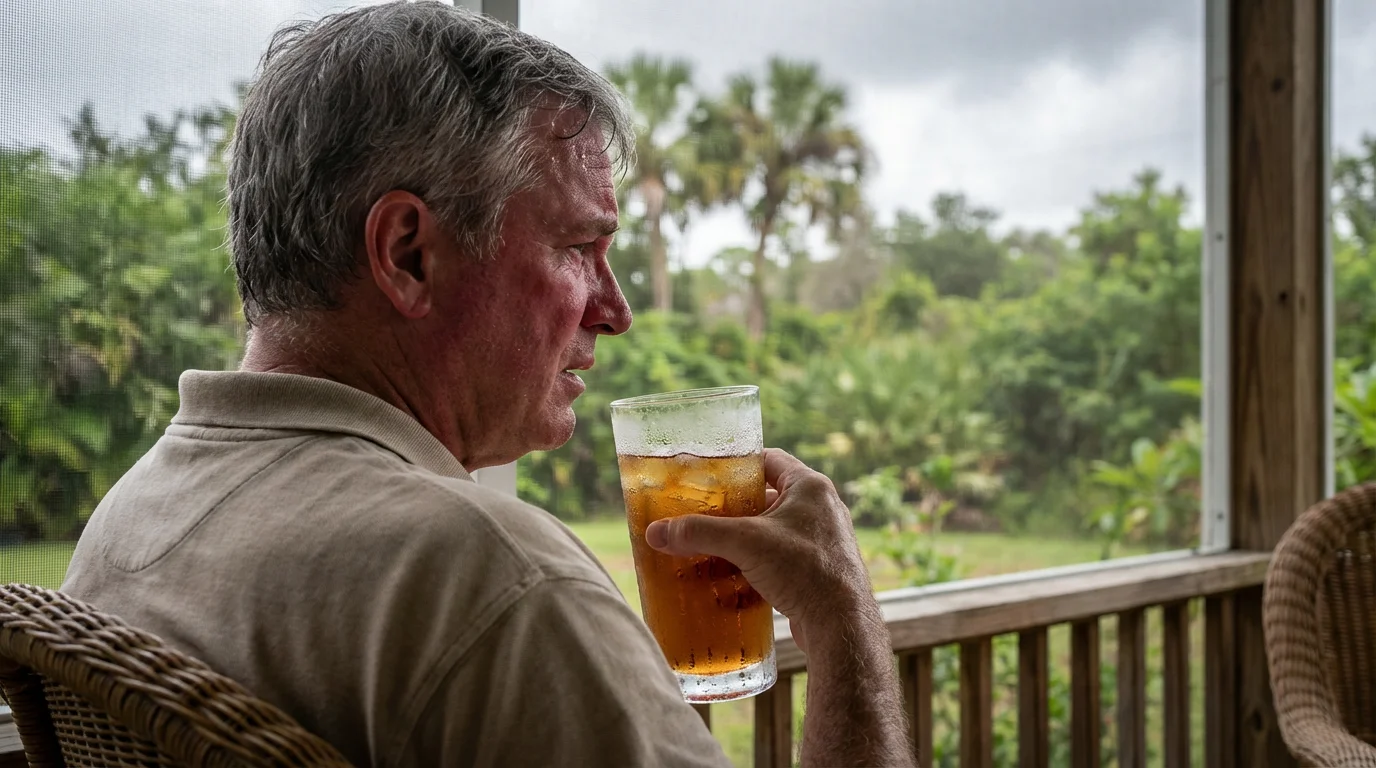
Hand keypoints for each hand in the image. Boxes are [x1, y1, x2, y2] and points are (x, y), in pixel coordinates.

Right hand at [644, 448, 877, 649]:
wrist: (841, 626)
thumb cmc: (805, 571)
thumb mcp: (745, 543)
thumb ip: (699, 533)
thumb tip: (656, 532)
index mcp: (810, 487)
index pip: (770, 459)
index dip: (739, 464)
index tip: (711, 475)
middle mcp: (822, 509)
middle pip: (769, 497)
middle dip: (735, 508)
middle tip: (704, 513)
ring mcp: (823, 541)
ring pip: (774, 531)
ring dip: (746, 538)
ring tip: (713, 545)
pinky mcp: (820, 570)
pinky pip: (782, 558)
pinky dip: (758, 563)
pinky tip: (734, 576)